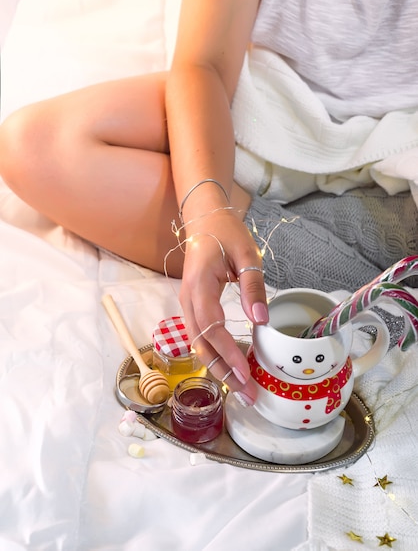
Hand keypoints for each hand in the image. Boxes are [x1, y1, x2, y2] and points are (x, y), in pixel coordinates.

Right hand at [179, 208, 267, 404]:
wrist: (205, 221)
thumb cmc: (226, 234)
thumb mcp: (246, 254)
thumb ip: (253, 287)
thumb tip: (261, 322)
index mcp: (200, 286)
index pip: (211, 327)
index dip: (228, 352)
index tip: (246, 372)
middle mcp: (188, 300)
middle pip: (201, 344)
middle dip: (223, 371)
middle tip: (248, 395)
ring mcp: (188, 305)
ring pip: (198, 344)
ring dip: (218, 368)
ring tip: (242, 389)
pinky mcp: (193, 308)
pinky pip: (201, 337)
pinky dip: (215, 355)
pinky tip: (232, 367)